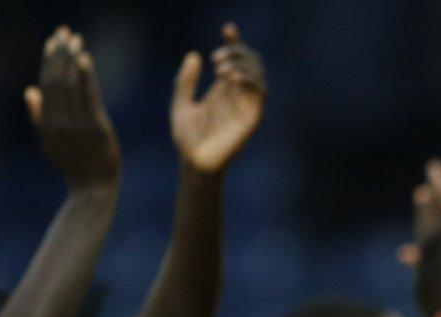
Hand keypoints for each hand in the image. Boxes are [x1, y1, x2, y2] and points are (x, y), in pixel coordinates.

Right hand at [25, 27, 121, 189]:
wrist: (92, 189)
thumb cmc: (73, 165)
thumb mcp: (49, 142)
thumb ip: (39, 117)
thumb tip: (30, 91)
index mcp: (46, 123)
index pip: (46, 84)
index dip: (49, 61)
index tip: (53, 41)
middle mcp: (58, 122)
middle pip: (57, 80)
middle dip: (59, 53)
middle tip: (64, 32)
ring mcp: (77, 126)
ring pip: (71, 86)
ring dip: (72, 59)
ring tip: (76, 40)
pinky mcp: (97, 129)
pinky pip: (89, 98)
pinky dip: (86, 77)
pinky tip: (85, 59)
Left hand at [171, 23, 266, 173]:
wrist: (193, 163)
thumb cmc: (187, 138)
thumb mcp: (181, 103)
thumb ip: (186, 81)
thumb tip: (194, 55)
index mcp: (223, 89)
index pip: (236, 60)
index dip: (235, 42)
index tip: (228, 29)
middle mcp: (238, 95)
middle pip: (250, 62)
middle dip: (237, 52)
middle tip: (216, 59)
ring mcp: (246, 105)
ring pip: (258, 74)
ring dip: (242, 64)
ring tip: (220, 68)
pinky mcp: (252, 118)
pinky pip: (260, 93)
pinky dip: (249, 79)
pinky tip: (231, 77)